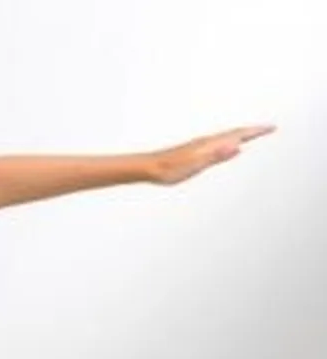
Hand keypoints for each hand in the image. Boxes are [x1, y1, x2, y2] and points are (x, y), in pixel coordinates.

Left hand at [149, 124, 275, 184]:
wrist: (147, 167)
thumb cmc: (168, 169)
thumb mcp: (195, 166)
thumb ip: (217, 156)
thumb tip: (237, 146)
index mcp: (209, 145)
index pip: (237, 135)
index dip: (255, 132)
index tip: (271, 128)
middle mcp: (205, 142)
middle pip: (233, 133)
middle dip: (252, 131)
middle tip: (268, 128)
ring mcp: (199, 145)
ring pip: (225, 137)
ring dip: (241, 134)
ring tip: (251, 134)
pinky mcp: (193, 150)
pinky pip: (216, 142)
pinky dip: (227, 140)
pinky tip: (224, 145)